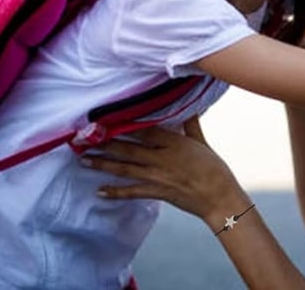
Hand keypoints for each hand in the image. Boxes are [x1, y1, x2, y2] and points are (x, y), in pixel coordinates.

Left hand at [81, 118, 245, 225]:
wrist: (219, 197)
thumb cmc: (214, 168)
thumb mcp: (202, 142)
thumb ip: (191, 125)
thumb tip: (189, 108)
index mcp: (175, 142)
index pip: (146, 131)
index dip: (126, 125)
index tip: (109, 119)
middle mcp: (163, 158)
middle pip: (130, 148)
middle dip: (107, 143)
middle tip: (86, 139)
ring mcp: (158, 176)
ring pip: (126, 168)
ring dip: (104, 164)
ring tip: (85, 160)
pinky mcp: (157, 192)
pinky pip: (132, 192)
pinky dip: (115, 191)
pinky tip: (100, 190)